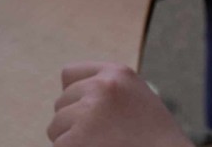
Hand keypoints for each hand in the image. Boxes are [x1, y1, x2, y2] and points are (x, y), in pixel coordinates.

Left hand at [47, 63, 190, 146]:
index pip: (69, 75)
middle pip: (61, 103)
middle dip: (73, 122)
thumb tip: (68, 99)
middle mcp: (101, 86)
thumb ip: (108, 91)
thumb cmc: (155, 140)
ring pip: (56, 126)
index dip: (75, 98)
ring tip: (101, 145)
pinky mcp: (77, 139)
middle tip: (102, 138)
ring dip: (70, 140)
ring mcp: (89, 112)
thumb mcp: (136, 99)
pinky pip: (59, 145)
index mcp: (117, 73)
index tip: (90, 115)